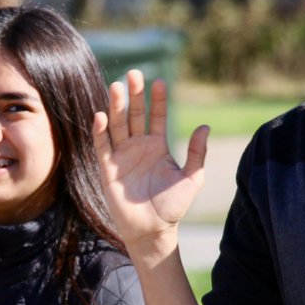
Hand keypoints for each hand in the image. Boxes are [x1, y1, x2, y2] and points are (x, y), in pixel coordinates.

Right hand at [92, 70, 207, 259]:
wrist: (153, 231)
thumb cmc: (173, 207)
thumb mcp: (191, 178)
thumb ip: (197, 153)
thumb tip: (205, 126)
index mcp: (157, 146)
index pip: (156, 116)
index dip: (157, 99)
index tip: (159, 81)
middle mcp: (138, 147)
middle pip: (134, 115)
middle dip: (134, 95)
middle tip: (133, 74)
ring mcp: (122, 156)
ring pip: (117, 125)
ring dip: (115, 107)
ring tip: (116, 87)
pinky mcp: (108, 169)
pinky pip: (102, 147)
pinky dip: (100, 132)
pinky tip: (101, 116)